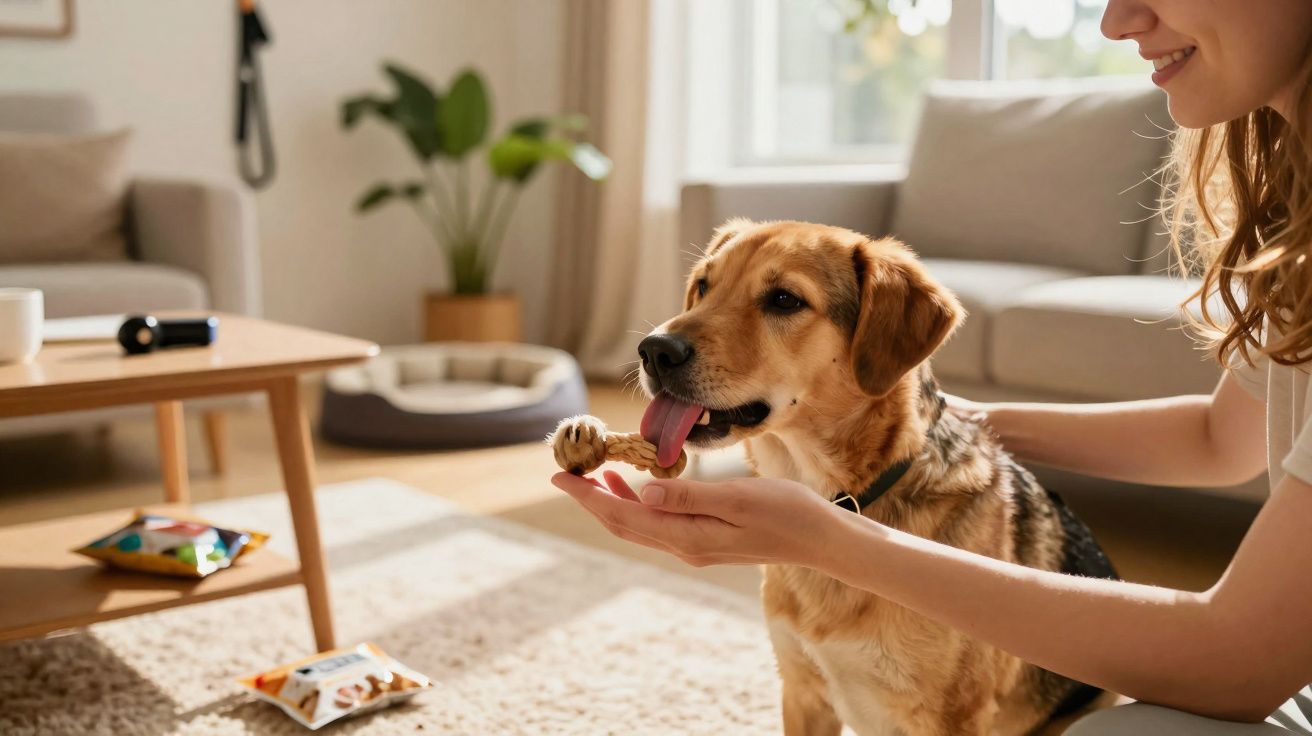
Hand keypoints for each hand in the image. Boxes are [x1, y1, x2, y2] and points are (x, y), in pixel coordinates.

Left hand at [550, 470, 848, 568]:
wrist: (822, 540)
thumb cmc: (787, 512)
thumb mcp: (737, 498)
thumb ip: (688, 496)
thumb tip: (641, 492)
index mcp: (688, 537)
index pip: (623, 516)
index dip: (588, 496)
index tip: (558, 475)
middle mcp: (685, 547)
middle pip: (624, 523)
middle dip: (591, 498)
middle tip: (562, 471)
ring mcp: (695, 547)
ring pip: (639, 525)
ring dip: (611, 501)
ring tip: (592, 475)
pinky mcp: (707, 540)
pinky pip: (658, 524)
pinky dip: (637, 505)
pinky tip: (635, 487)